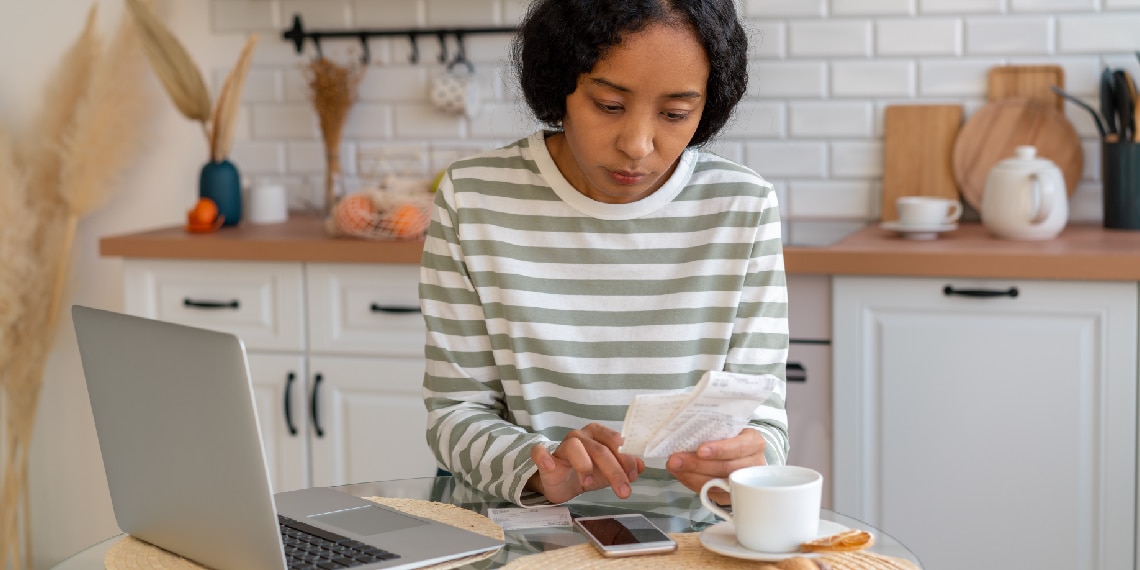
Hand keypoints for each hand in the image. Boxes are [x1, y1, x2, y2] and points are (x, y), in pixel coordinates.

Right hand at [527, 424, 644, 503]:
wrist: (560, 483)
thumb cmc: (586, 472)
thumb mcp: (608, 472)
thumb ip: (625, 467)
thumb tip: (641, 465)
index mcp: (598, 435)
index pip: (615, 441)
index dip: (626, 458)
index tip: (634, 476)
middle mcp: (580, 436)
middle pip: (599, 449)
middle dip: (614, 471)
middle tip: (624, 491)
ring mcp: (561, 445)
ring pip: (574, 447)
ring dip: (584, 466)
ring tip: (589, 485)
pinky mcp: (544, 457)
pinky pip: (540, 452)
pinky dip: (544, 457)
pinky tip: (551, 466)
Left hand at [666, 428, 766, 503]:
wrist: (735, 452)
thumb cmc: (728, 437)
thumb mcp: (726, 428)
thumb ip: (711, 431)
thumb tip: (683, 436)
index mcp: (754, 441)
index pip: (739, 447)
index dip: (720, 449)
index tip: (700, 450)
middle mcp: (755, 463)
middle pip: (726, 468)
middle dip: (697, 464)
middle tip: (675, 460)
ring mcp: (746, 482)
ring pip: (718, 483)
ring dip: (692, 476)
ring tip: (675, 467)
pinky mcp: (735, 495)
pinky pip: (713, 494)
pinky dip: (694, 484)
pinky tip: (683, 475)